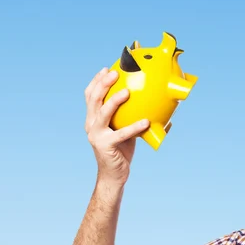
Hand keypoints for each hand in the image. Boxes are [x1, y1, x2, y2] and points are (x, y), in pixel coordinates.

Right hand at [84, 68, 149, 187]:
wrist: (114, 175)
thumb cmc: (121, 151)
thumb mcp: (124, 130)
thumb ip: (130, 117)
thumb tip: (154, 105)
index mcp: (93, 119)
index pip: (90, 96)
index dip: (96, 81)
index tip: (106, 69)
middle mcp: (91, 125)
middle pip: (94, 99)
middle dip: (103, 84)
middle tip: (115, 73)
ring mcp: (96, 135)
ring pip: (103, 112)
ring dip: (115, 100)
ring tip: (127, 91)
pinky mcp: (105, 146)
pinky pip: (122, 134)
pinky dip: (134, 127)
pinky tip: (146, 122)